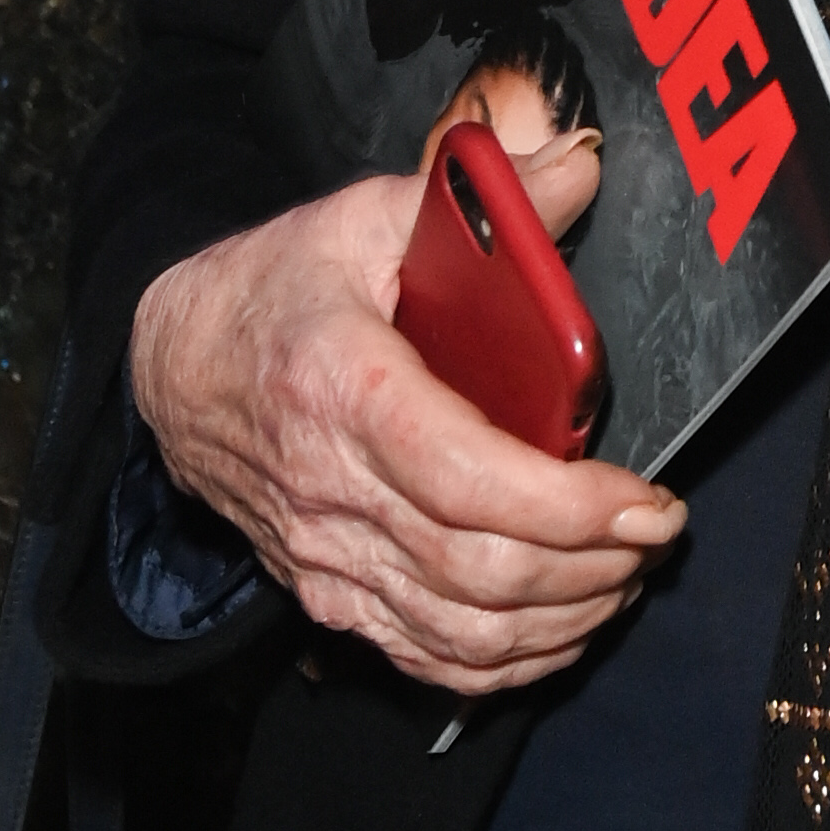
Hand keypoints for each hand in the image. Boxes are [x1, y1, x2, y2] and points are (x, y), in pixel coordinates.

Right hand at [128, 171, 683, 699]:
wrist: (173, 365)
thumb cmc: (277, 288)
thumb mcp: (365, 215)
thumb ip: (484, 197)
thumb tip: (582, 167)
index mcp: (344, 389)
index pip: (468, 481)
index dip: (570, 507)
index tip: (647, 501)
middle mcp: (330, 490)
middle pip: (478, 571)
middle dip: (592, 566)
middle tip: (656, 535)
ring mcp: (324, 557)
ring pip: (460, 632)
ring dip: (563, 620)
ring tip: (626, 576)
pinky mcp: (324, 595)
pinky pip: (424, 659)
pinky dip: (505, 663)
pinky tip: (562, 628)